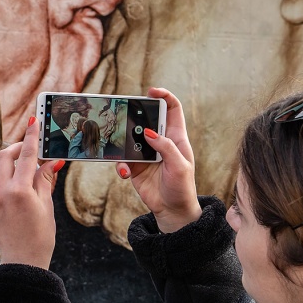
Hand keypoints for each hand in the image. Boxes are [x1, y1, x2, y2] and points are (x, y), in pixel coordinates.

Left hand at [0, 118, 63, 268]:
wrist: (23, 260)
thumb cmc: (40, 233)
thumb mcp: (46, 204)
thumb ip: (44, 178)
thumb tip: (53, 159)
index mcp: (20, 191)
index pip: (26, 156)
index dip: (31, 137)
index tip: (33, 122)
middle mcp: (0, 193)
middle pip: (3, 156)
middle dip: (15, 149)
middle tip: (26, 150)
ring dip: (2, 164)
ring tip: (16, 172)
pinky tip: (7, 191)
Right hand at [116, 87, 199, 232]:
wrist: (172, 211)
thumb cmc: (182, 188)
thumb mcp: (180, 167)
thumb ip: (166, 147)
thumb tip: (148, 132)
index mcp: (176, 138)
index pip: (172, 109)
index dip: (164, 96)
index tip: (151, 92)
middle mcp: (160, 142)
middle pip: (146, 119)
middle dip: (135, 116)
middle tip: (125, 115)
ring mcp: (145, 153)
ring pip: (129, 137)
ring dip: (123, 142)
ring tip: (124, 153)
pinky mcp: (134, 166)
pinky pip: (122, 159)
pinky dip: (120, 164)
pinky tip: (125, 173)